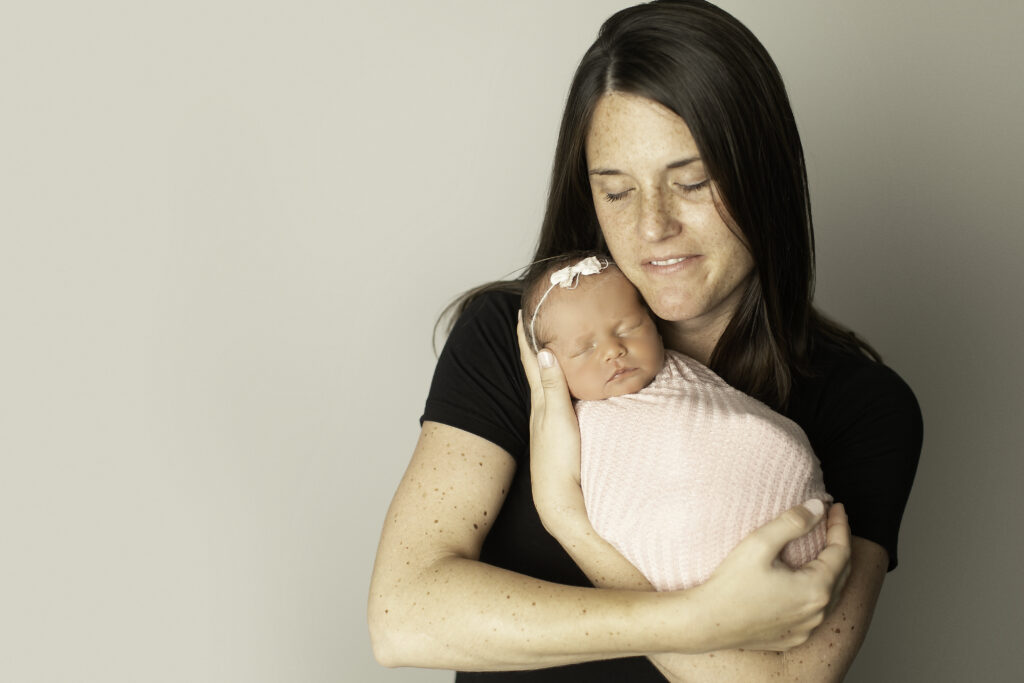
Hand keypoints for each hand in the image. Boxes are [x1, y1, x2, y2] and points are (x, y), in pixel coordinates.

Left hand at [516, 312, 581, 523]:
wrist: (561, 497)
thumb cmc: (557, 460)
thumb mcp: (557, 417)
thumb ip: (552, 386)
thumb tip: (543, 351)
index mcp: (540, 398)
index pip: (530, 358)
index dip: (526, 333)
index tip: (523, 308)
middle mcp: (543, 405)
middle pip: (537, 364)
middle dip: (537, 339)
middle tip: (540, 315)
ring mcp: (552, 418)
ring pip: (549, 379)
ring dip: (550, 357)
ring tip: (555, 338)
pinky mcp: (564, 429)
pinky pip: (562, 394)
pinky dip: (563, 378)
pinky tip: (572, 379)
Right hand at [691, 500, 852, 651]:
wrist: (706, 623)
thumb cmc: (730, 585)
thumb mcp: (760, 543)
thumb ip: (792, 522)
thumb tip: (818, 507)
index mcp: (816, 589)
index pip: (841, 552)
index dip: (840, 526)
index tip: (835, 507)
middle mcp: (817, 613)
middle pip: (841, 573)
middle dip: (839, 546)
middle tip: (831, 523)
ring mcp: (805, 629)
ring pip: (830, 595)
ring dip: (829, 570)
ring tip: (822, 549)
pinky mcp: (792, 637)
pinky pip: (813, 613)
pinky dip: (816, 592)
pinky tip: (804, 582)